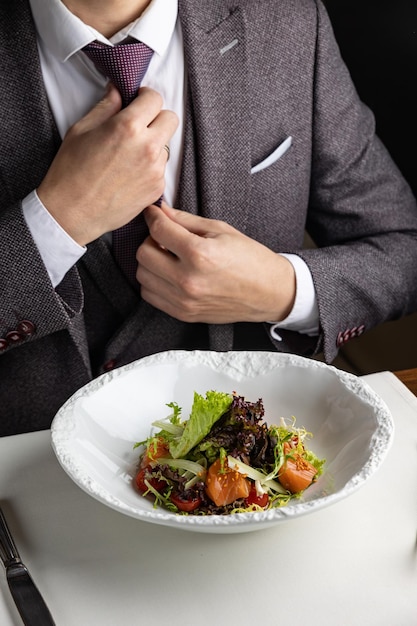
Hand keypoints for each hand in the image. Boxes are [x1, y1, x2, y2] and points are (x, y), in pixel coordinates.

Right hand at [37, 85, 177, 245]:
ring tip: (129, 156)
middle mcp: (147, 147)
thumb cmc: (71, 171)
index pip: (155, 98)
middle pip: (171, 119)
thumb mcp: (82, 129)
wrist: (72, 212)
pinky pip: (161, 169)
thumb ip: (106, 107)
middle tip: (139, 125)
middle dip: (157, 118)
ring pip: (166, 146)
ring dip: (153, 145)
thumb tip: (118, 91)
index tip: (138, 102)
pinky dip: (150, 168)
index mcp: (128, 127)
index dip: (145, 97)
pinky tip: (129, 174)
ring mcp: (155, 170)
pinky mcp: (157, 189)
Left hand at [136, 203, 295, 323]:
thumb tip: (160, 210)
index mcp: (199, 254)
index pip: (158, 230)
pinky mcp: (183, 313)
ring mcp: (184, 300)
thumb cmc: (250, 259)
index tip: (153, 213)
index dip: (152, 216)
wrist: (269, 292)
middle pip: (143, 253)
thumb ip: (186, 220)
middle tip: (165, 237)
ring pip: (142, 275)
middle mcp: (188, 279)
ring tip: (168, 257)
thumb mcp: (221, 230)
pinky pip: (150, 295)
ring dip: (150, 262)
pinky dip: (154, 282)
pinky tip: (169, 274)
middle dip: (151, 240)